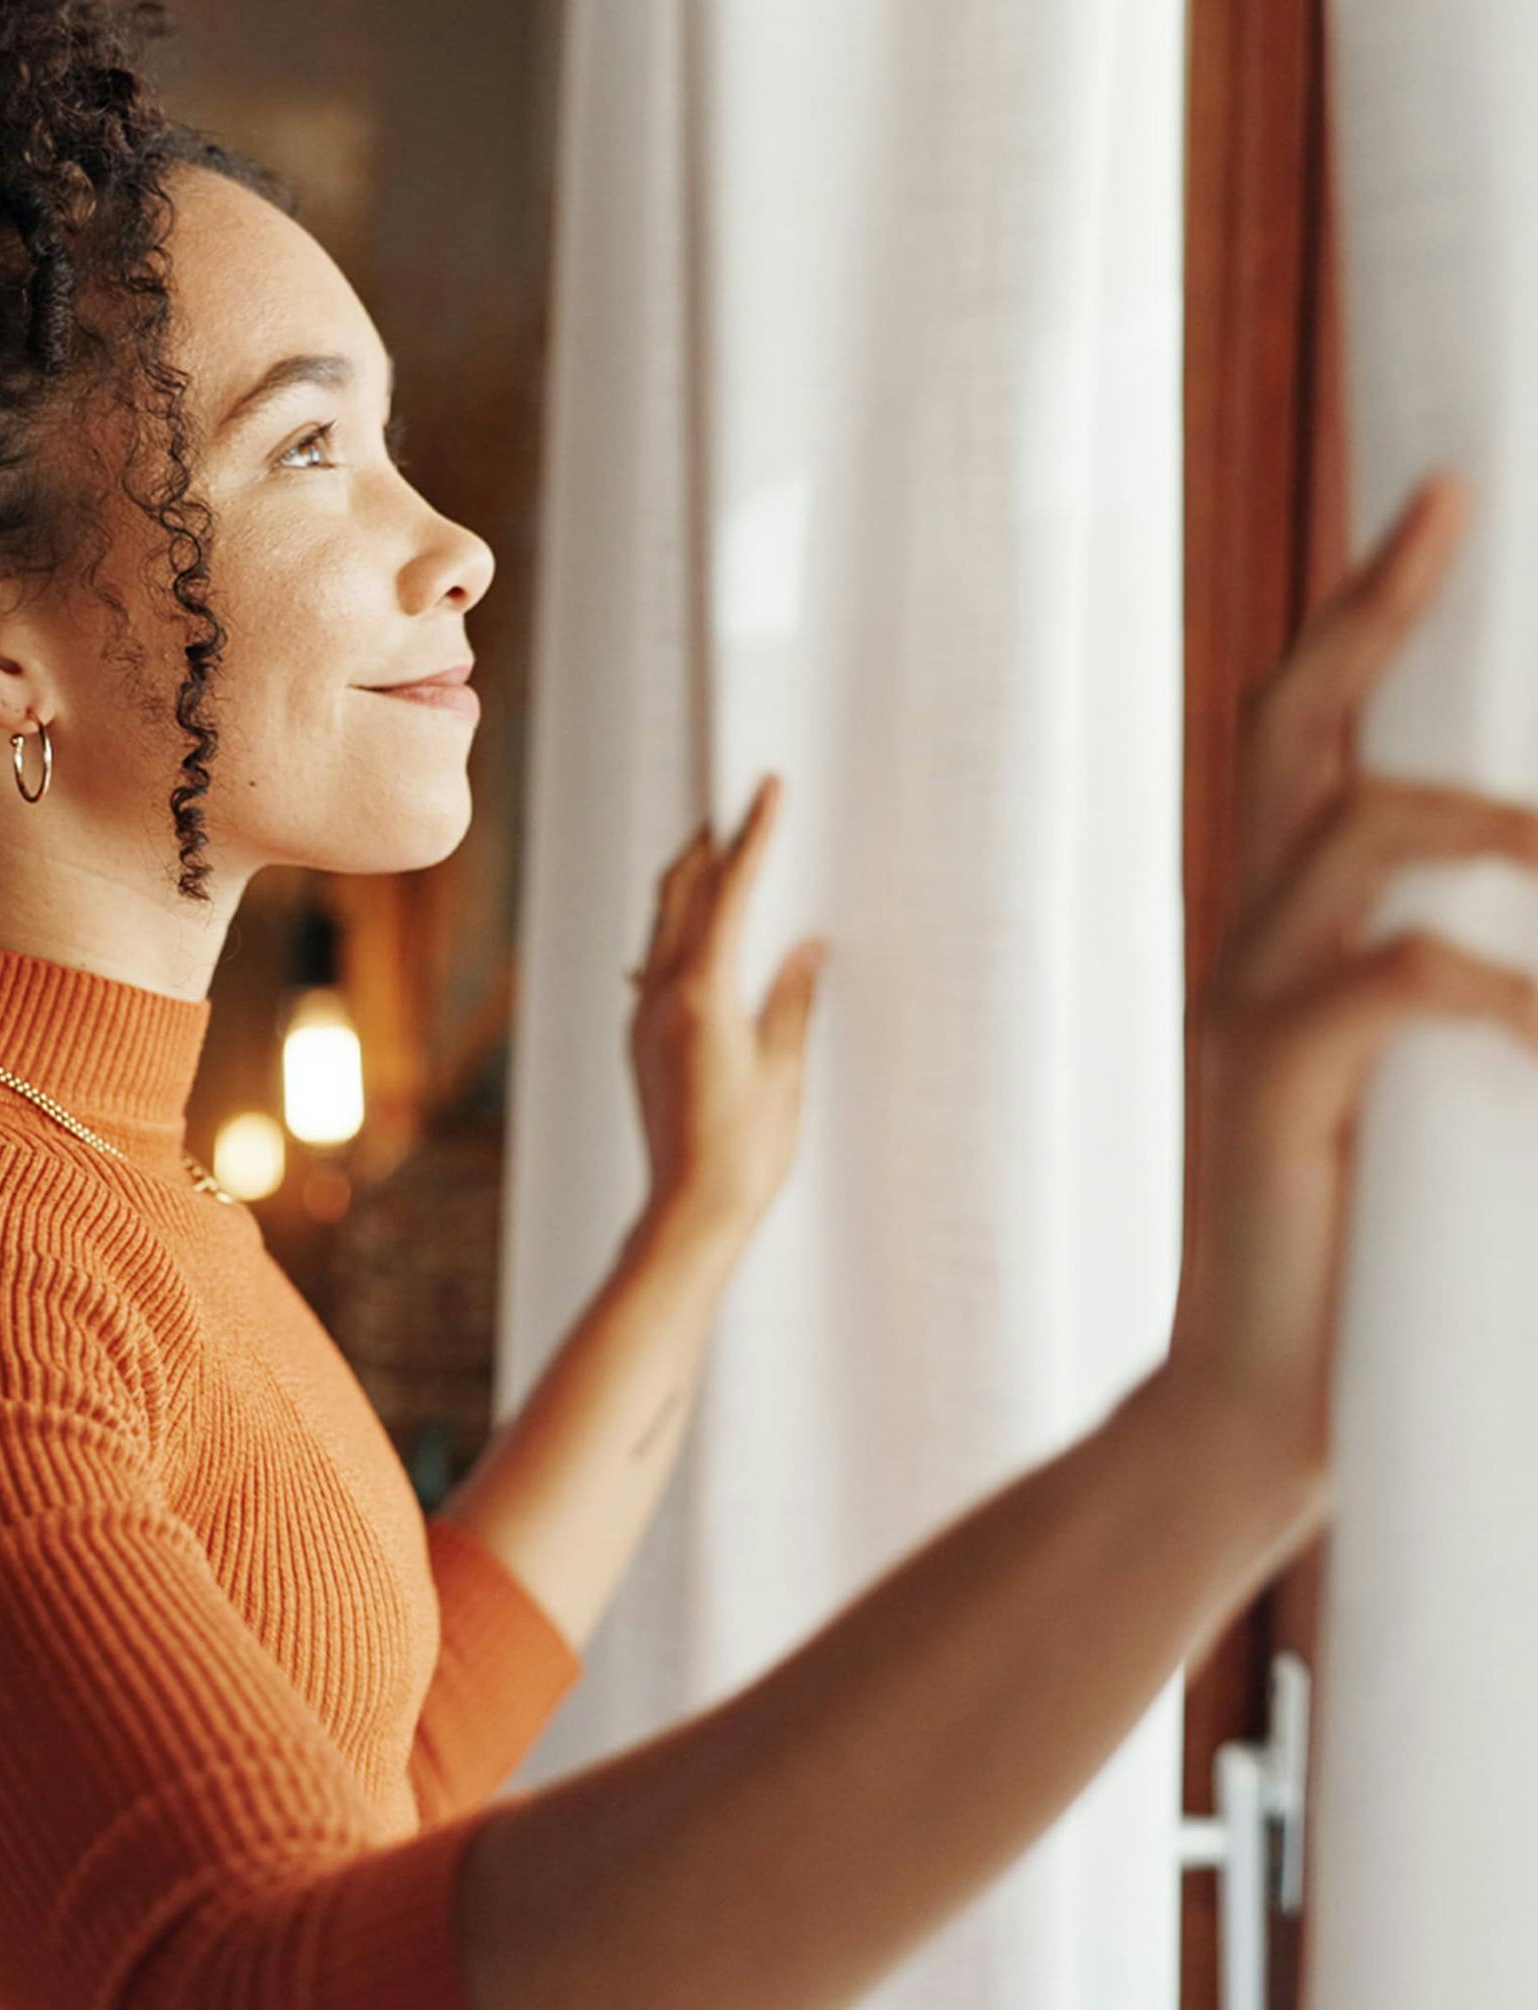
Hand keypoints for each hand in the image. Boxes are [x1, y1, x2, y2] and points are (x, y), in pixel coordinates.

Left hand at [624, 773, 828, 1240]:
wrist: (688, 1212)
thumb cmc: (746, 1151)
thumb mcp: (783, 1069)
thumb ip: (791, 1000)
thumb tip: (807, 946)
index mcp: (702, 995)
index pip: (731, 894)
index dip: (752, 837)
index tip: (766, 790)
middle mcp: (661, 997)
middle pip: (679, 896)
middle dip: (709, 848)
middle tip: (737, 807)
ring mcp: (645, 1019)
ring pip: (661, 928)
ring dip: (691, 887)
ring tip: (721, 855)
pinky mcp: (642, 1042)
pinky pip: (657, 965)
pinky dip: (680, 932)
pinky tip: (700, 933)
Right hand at [1167, 472, 1537, 1490]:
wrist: (1258, 1408)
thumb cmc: (1366, 1254)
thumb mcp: (1414, 1089)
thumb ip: (1454, 989)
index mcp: (1275, 939)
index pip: (1304, 740)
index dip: (1365, 617)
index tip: (1442, 506)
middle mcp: (1241, 949)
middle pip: (1289, 733)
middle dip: (1373, 615)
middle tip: (1450, 512)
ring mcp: (1240, 1014)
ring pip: (1348, 828)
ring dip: (1496, 817)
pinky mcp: (1265, 1090)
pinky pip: (1394, 978)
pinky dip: (1503, 984)